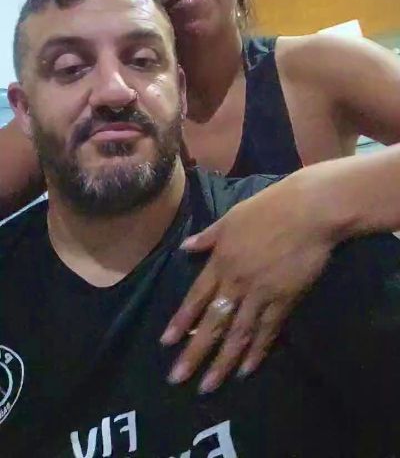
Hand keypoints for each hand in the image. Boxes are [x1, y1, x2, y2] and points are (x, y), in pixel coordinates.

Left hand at [161, 170, 341, 392]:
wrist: (308, 211)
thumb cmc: (268, 208)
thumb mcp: (231, 217)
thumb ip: (208, 237)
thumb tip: (184, 248)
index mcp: (221, 261)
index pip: (196, 297)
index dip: (181, 321)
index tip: (166, 343)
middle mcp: (236, 282)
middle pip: (213, 322)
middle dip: (194, 352)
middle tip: (178, 378)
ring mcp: (261, 293)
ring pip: (238, 334)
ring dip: (222, 362)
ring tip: (208, 385)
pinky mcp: (285, 300)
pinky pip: (268, 331)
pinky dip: (257, 351)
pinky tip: (247, 369)